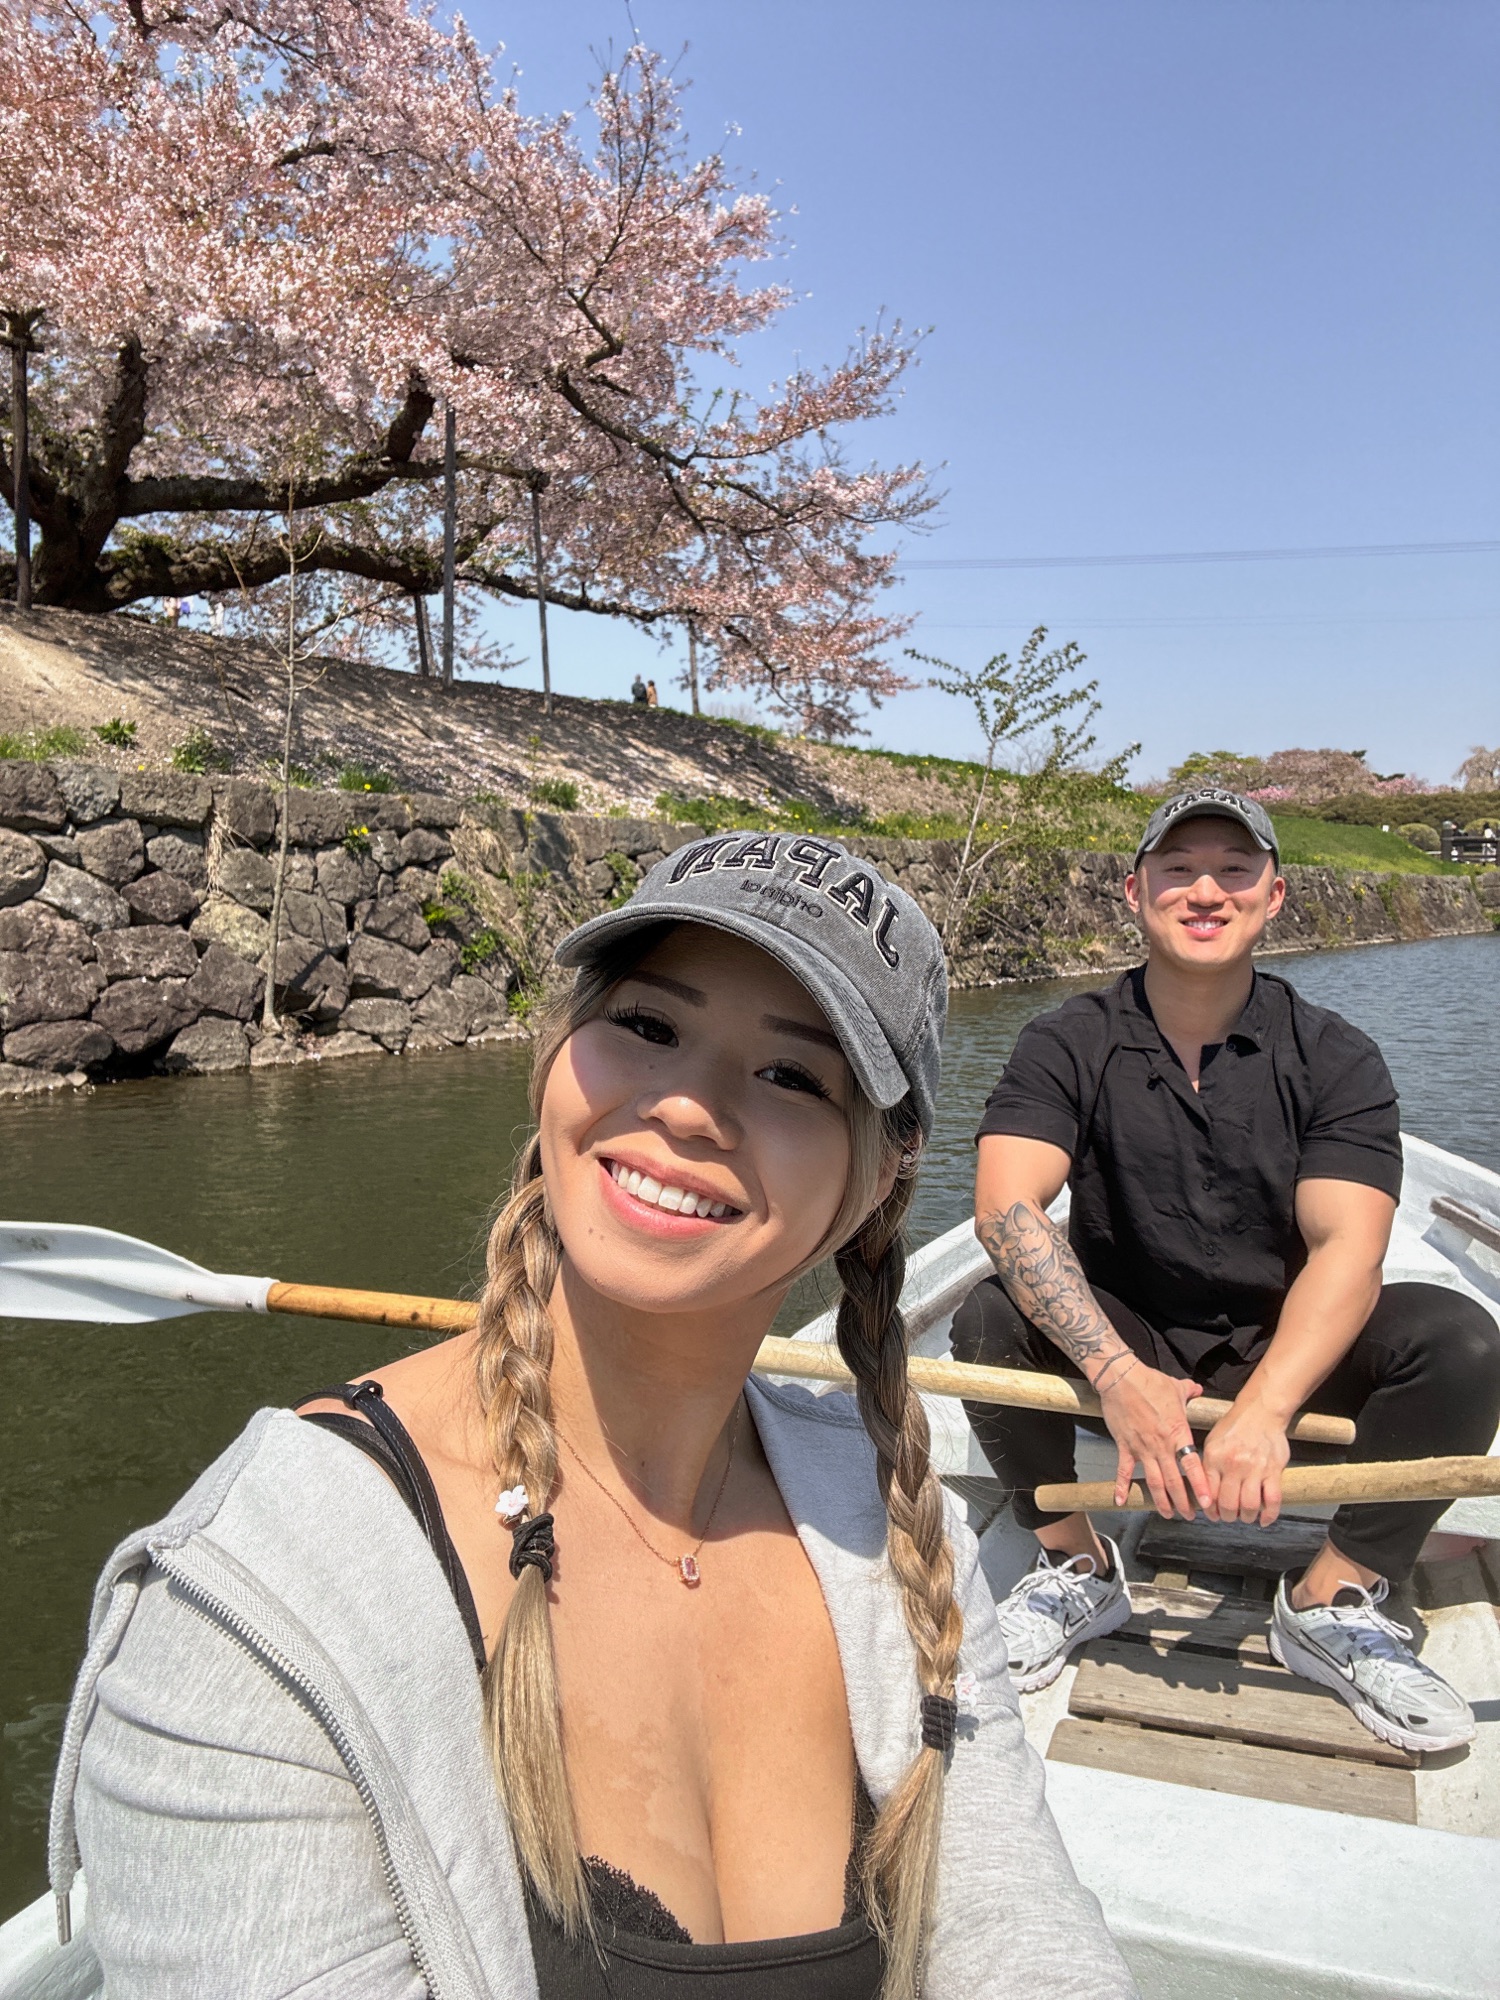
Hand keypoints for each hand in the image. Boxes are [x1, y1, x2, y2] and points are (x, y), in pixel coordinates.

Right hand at [1096, 1360, 1212, 1518]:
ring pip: (1154, 1481)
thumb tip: (1198, 1389)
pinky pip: (1124, 1471)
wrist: (1121, 1378)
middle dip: (1183, 1502)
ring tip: (1168, 1514)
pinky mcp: (1125, 1446)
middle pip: (1174, 1481)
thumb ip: (1190, 1391)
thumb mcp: (1175, 1386)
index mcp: (1178, 1433)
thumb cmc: (1149, 1382)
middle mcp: (1161, 1445)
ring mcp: (1142, 1448)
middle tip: (1190, 1515)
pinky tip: (1121, 1501)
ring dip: (1161, 1501)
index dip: (1200, 1486)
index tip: (1207, 1503)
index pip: (1192, 1465)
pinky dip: (1122, 1487)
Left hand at [1201, 1401, 1290, 1525]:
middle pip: (1229, 1505)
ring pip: (1250, 1506)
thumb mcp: (1212, 1442)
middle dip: (1229, 1517)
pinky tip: (1264, 1520)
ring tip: (1246, 1516)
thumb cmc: (1235, 1426)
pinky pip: (1273, 1500)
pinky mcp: (1273, 1470)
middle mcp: (1233, 1465)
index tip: (1214, 1515)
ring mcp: (1254, 1469)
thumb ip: (1207, 1466)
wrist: (1261, 1411)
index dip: (1211, 1510)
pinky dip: (1269, 1515)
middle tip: (1231, 1516)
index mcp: (1214, 1458)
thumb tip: (1204, 1491)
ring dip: (1247, 1517)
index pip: (1209, 1494)